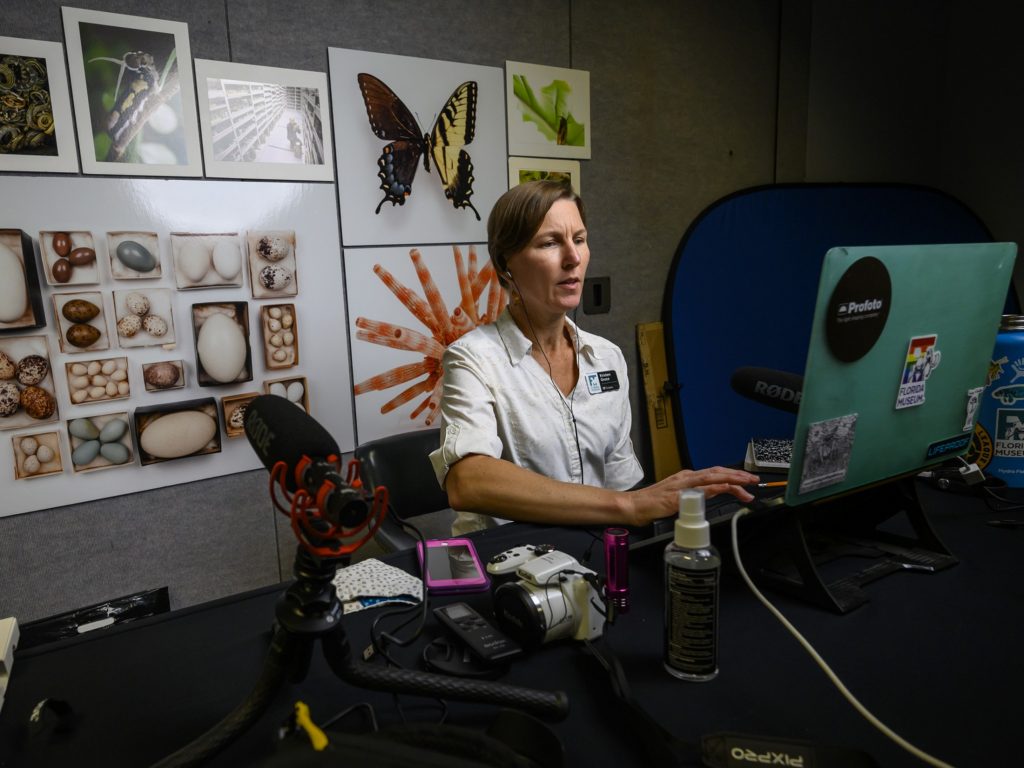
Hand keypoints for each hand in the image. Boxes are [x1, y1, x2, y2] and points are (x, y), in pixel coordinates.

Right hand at [626, 466, 758, 526]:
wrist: (633, 506)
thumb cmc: (651, 504)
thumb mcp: (675, 499)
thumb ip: (689, 498)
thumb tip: (702, 503)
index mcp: (686, 478)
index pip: (713, 474)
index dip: (731, 475)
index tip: (745, 480)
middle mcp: (686, 478)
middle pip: (717, 472)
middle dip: (737, 475)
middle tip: (754, 479)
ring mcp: (683, 485)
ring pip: (713, 477)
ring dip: (733, 479)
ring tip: (748, 483)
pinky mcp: (680, 495)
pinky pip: (702, 490)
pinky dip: (718, 487)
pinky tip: (728, 488)